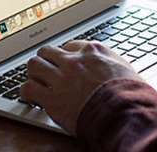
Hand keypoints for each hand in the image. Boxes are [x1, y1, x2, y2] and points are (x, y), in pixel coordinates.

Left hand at [19, 42, 141, 132]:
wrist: (123, 111)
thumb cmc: (130, 93)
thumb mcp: (125, 68)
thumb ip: (112, 63)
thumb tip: (113, 67)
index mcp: (93, 51)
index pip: (71, 45)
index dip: (66, 55)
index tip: (65, 62)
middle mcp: (74, 61)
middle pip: (48, 51)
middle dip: (46, 60)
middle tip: (47, 70)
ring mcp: (61, 78)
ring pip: (34, 65)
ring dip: (34, 73)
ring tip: (36, 81)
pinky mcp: (51, 98)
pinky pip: (28, 88)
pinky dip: (26, 92)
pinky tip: (29, 97)